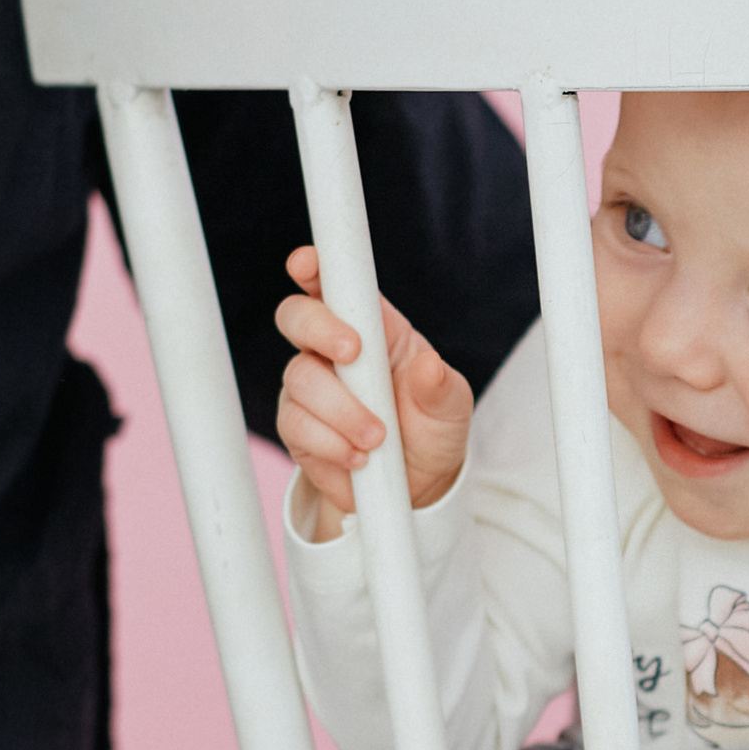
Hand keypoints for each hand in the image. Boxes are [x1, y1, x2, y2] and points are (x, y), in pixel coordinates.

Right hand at [275, 246, 472, 538]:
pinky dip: (332, 443)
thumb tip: (428, 367)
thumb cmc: (432, 431)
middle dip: (319, 328)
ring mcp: (310, 386)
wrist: (415, 487)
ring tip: (378, 437)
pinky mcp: (297, 425)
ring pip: (300, 378)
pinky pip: (298, 425)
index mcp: (374, 327)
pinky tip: (360, 457)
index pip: (338, 285)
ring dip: (342, 410)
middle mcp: (333, 349)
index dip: (316, 267)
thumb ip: (441, 388)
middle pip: (297, 316)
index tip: (307, 262)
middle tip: (352, 353)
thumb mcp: (451, 410)